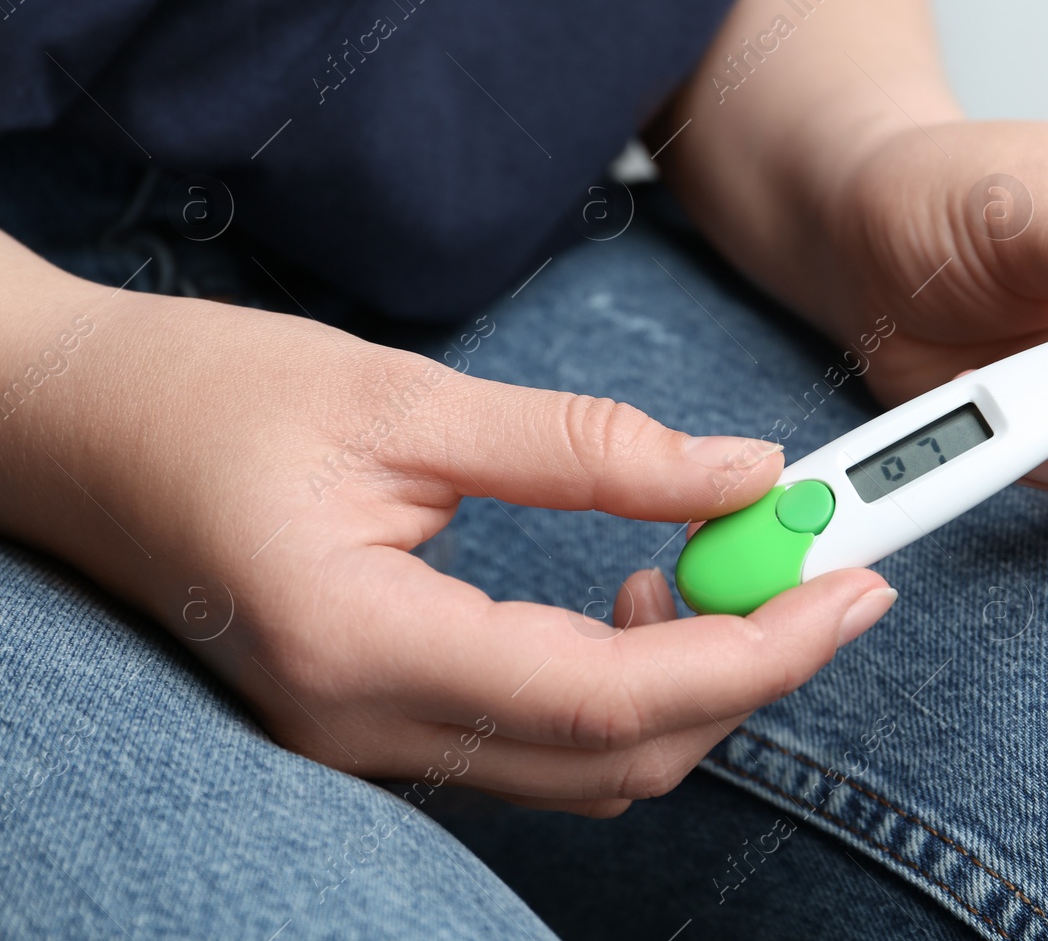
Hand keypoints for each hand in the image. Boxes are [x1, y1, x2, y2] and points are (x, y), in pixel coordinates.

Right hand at [0, 277, 894, 815]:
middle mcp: (367, 729)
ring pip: (586, 766)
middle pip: (618, 757)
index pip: (613, 698)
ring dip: (690, 683)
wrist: (73, 433)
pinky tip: (640, 599)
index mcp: (364, 647)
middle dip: (751, 673)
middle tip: (827, 572)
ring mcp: (367, 742)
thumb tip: (742, 476)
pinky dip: (623, 687)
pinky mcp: (378, 723)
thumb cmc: (207, 399)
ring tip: (727, 568)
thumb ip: (586, 448)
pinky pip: (537, 743)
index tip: (851, 589)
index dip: (756, 654)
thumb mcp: (406, 401)